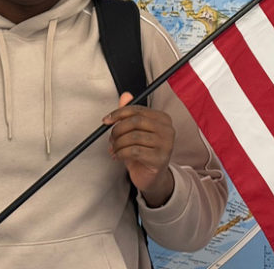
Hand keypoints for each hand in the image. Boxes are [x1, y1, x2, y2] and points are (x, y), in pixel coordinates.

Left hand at [103, 92, 175, 206]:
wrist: (152, 177)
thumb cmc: (143, 152)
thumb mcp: (135, 131)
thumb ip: (130, 113)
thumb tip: (125, 96)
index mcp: (162, 118)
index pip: (138, 109)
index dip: (119, 113)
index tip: (106, 120)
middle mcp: (167, 129)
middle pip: (136, 121)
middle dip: (118, 129)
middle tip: (110, 138)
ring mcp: (165, 144)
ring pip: (133, 137)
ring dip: (118, 144)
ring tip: (114, 149)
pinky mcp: (159, 159)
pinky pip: (134, 151)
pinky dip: (121, 153)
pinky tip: (118, 156)